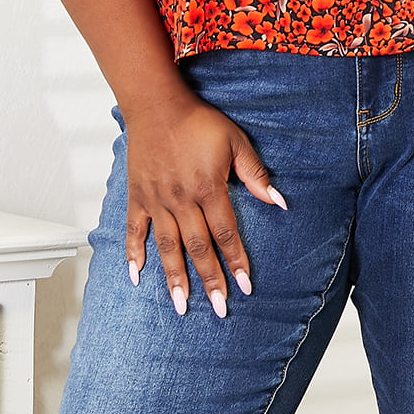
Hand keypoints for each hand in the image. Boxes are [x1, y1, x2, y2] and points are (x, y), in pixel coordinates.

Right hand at [120, 87, 286, 315]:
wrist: (157, 104)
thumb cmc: (198, 121)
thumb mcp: (235, 141)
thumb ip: (255, 174)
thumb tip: (279, 201)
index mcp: (208, 188)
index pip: (226, 233)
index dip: (236, 261)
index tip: (245, 286)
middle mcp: (181, 200)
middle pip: (198, 248)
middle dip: (209, 280)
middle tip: (219, 308)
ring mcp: (156, 200)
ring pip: (167, 246)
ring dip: (174, 278)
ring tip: (180, 306)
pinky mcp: (137, 196)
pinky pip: (134, 230)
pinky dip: (133, 254)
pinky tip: (136, 276)